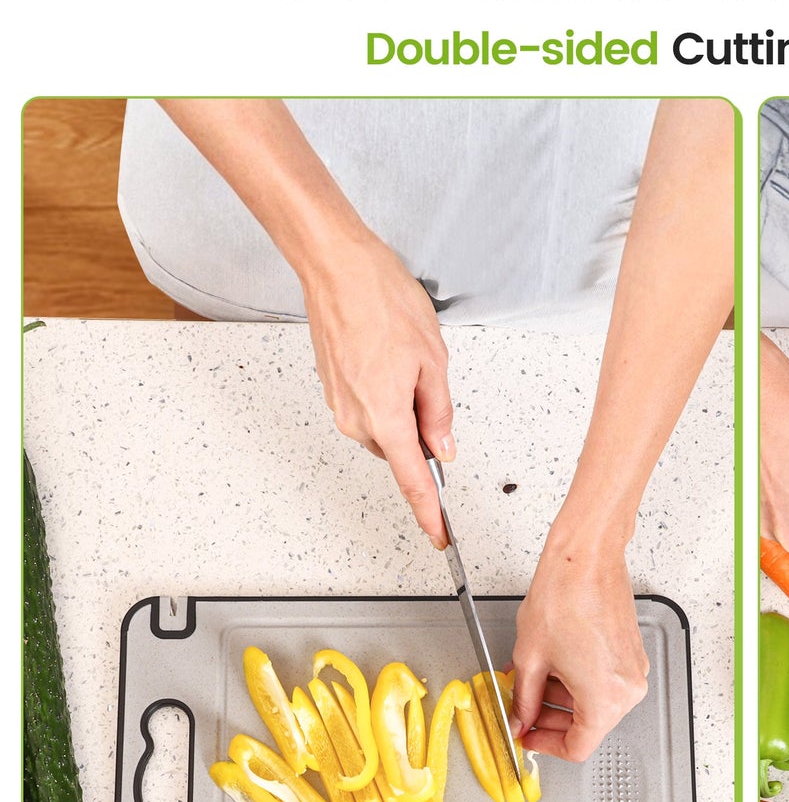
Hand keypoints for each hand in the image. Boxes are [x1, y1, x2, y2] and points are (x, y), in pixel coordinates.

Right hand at [300, 234, 455, 547]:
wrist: (336, 266)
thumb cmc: (382, 301)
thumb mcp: (433, 361)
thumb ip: (440, 414)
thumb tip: (442, 448)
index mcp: (386, 417)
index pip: (413, 481)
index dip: (430, 513)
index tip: (439, 534)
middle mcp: (357, 419)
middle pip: (402, 451)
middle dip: (423, 434)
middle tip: (431, 387)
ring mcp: (340, 405)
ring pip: (386, 430)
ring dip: (404, 410)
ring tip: (407, 361)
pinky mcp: (333, 389)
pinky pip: (370, 410)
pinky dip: (387, 397)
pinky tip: (390, 360)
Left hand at [510, 535, 648, 761]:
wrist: (586, 560)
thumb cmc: (564, 597)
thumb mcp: (530, 659)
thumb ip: (524, 701)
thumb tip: (521, 720)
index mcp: (605, 699)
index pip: (577, 747)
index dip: (545, 745)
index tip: (528, 736)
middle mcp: (627, 689)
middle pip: (589, 726)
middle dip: (552, 719)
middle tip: (524, 710)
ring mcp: (634, 671)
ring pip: (595, 703)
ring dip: (562, 699)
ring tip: (534, 679)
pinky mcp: (632, 654)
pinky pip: (604, 682)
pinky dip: (577, 681)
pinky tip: (553, 665)